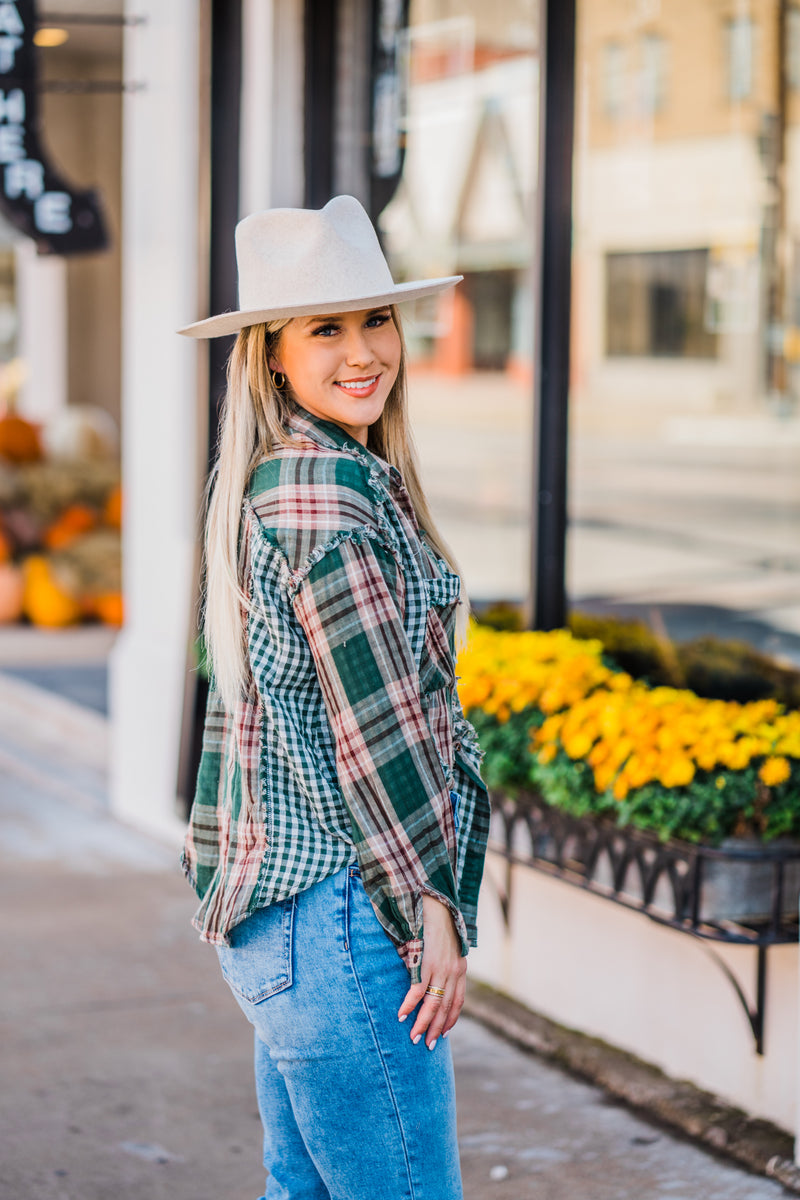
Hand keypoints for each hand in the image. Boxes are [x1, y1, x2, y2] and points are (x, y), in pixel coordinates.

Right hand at [397, 894, 466, 1048]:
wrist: (435, 900)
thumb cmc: (436, 921)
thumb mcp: (447, 944)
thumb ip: (443, 961)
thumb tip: (432, 976)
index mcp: (460, 967)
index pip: (458, 1001)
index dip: (451, 1019)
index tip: (444, 1033)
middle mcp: (454, 970)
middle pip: (446, 1007)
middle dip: (437, 1029)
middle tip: (428, 1046)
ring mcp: (441, 966)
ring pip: (433, 1003)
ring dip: (423, 1023)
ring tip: (414, 1037)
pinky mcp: (426, 961)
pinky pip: (417, 990)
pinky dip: (410, 1005)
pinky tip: (402, 1015)